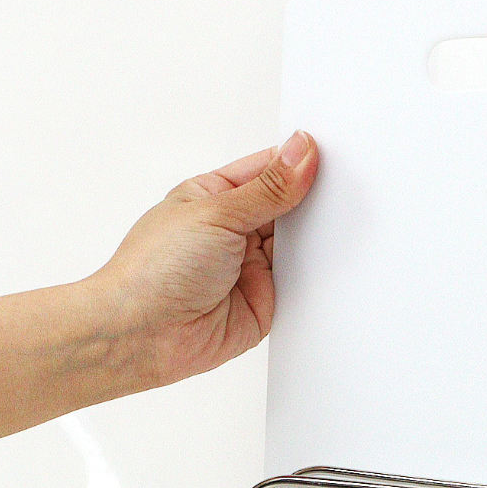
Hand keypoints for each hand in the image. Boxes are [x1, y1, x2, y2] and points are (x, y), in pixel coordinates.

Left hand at [90, 132, 318, 389]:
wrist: (145, 335)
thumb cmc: (155, 270)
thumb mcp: (217, 213)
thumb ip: (267, 188)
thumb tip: (300, 152)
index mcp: (215, 196)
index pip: (267, 169)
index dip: (297, 161)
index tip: (327, 156)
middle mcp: (235, 230)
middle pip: (288, 206)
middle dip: (311, 200)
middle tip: (341, 191)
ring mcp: (251, 266)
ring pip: (299, 245)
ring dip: (314, 238)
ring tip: (337, 226)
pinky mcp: (266, 301)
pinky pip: (301, 284)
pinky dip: (316, 275)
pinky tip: (330, 263)